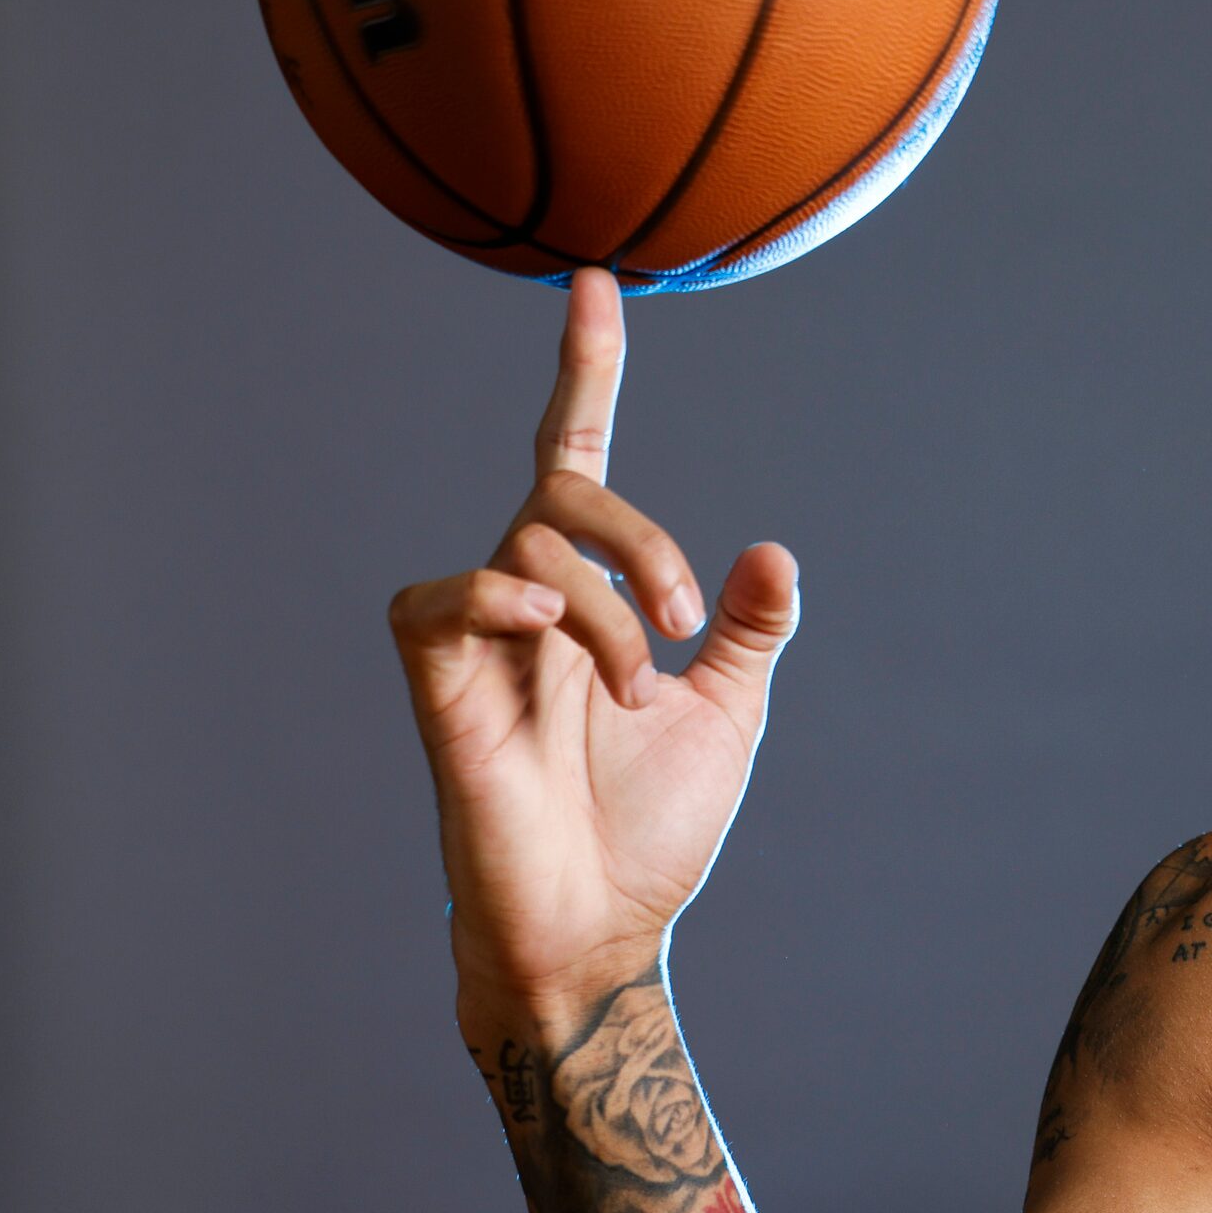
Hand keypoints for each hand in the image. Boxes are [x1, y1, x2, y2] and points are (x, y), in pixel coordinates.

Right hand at [387, 269, 799, 1031]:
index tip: (598, 283)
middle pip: (567, 495)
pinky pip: (435, 600)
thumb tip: (775, 552)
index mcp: (592, 595)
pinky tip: (549, 628)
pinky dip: (496, 594)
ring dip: (610, 608)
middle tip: (691, 624)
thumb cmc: (651, 826)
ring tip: (642, 688)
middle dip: (644, 541)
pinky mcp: (438, 691)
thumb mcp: (729, 711)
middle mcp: (530, 601)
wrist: (604, 929)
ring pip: (531, 545)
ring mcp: (481, 643)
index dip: (586, 372)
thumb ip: (752, 628)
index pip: (576, 457)